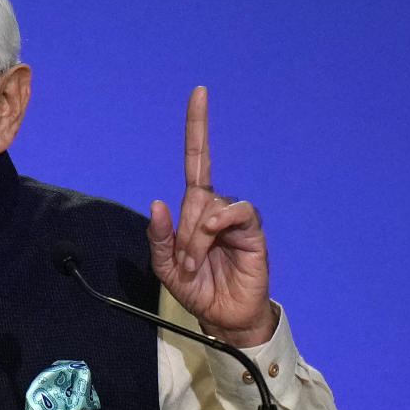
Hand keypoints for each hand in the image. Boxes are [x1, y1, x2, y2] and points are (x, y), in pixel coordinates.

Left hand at [147, 87, 277, 346]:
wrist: (223, 316)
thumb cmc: (196, 287)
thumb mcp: (165, 266)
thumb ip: (158, 237)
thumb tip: (157, 202)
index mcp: (193, 209)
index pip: (197, 160)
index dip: (197, 127)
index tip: (199, 92)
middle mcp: (214, 206)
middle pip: (192, 198)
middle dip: (183, 235)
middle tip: (185, 265)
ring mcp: (234, 217)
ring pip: (208, 207)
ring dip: (196, 239)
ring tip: (196, 265)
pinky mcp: (252, 231)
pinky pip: (235, 212)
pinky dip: (219, 223)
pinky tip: (214, 237)